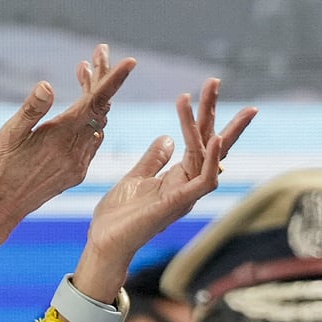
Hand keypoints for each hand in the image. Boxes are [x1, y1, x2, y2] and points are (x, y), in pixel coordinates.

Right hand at [0, 44, 135, 254]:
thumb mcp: (7, 136)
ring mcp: (78, 164)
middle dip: (101, 79)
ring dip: (96, 98)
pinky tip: (81, 111)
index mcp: (61, 137)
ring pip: (98, 124)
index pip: (95, 102)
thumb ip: (31, 110)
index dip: (113, 79)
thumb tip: (47, 85)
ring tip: (85, 72)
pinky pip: (92, 140)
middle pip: (101, 108)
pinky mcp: (74, 173)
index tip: (130, 61)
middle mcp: (76, 151)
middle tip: (98, 52)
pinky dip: (91, 120)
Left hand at [72, 78, 256, 299]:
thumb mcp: (135, 177)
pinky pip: (204, 179)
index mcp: (178, 176)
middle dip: (214, 111)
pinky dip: (211, 159)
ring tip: (208, 93)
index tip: (204, 88)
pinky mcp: (179, 203)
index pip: (197, 139)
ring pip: (207, 153)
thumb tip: (168, 138)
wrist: (104, 242)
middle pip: (208, 141)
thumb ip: (153, 159)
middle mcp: (187, 183)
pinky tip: (215, 137)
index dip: (201, 114)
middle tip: (216, 80)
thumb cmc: (119, 215)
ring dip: (210, 122)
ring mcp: (186, 193)